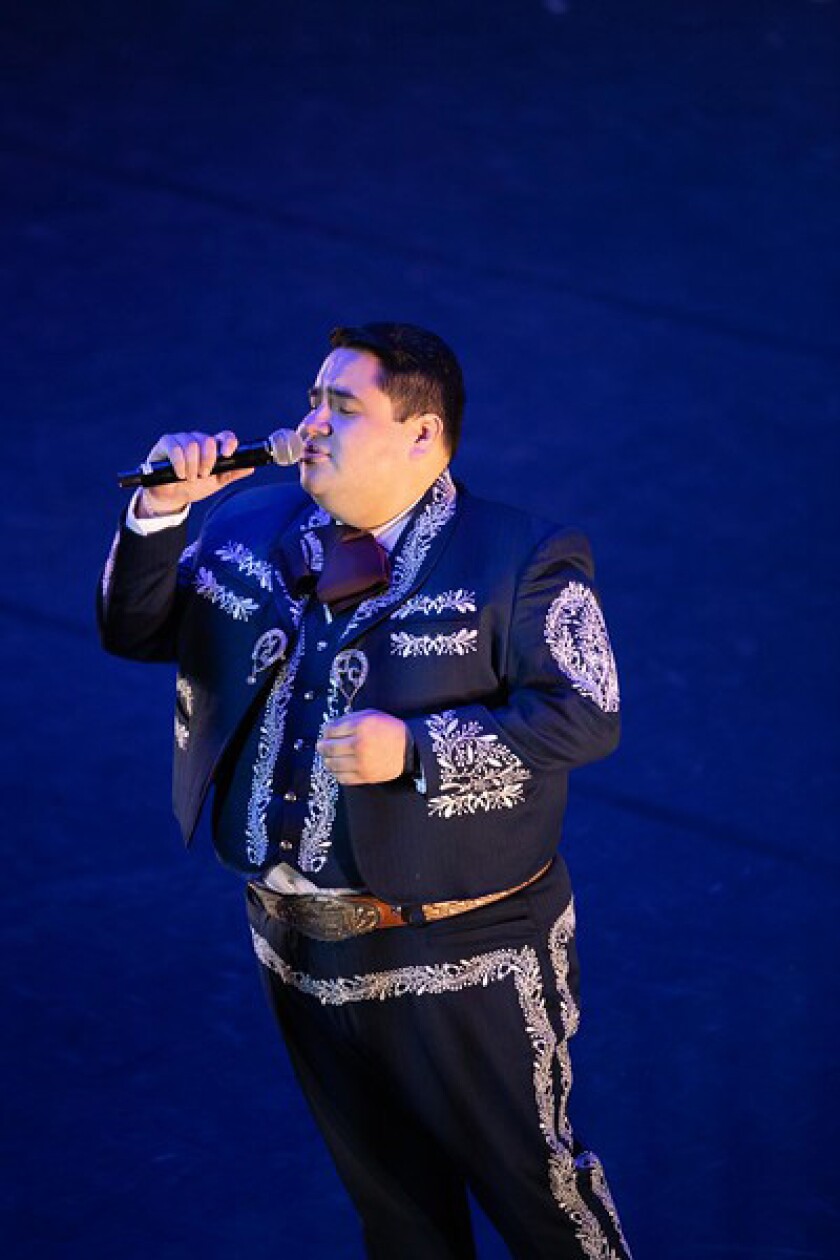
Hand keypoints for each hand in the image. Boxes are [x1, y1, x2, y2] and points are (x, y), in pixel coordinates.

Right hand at [135, 430, 254, 516]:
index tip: (227, 454)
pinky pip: (175, 448)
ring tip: (190, 478)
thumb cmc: (194, 487)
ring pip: (191, 444)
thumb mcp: (216, 482)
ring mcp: (181, 440)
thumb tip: (251, 467)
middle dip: (208, 461)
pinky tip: (180, 474)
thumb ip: (232, 473)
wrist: (172, 497)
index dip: (228, 442)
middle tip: (203, 475)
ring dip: (192, 465)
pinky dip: (180, 464)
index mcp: (213, 448)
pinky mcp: (166, 443)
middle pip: (208, 440)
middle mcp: (198, 440)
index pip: (225, 436)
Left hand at [316, 709, 408, 785]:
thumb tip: (330, 728)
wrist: (409, 749)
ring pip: (333, 764)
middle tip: (321, 746)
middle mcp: (359, 745)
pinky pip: (342, 777)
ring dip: (327, 760)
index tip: (326, 733)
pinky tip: (338, 768)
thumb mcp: (372, 715)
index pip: (331, 730)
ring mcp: (361, 762)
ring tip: (328, 758)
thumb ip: (350, 719)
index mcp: (360, 727)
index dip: (326, 732)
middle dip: (322, 747)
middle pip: (329, 748)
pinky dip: (337, 773)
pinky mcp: (364, 776)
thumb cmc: (390, 731)